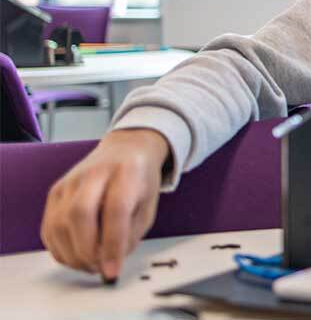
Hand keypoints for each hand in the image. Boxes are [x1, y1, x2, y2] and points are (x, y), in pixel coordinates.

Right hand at [40, 129, 169, 280]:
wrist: (125, 150)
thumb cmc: (139, 180)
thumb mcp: (149, 205)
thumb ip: (131, 234)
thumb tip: (110, 263)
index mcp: (126, 173)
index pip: (116, 210)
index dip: (112, 244)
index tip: (112, 271)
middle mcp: (94, 173)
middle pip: (80, 214)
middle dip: (88, 250)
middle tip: (100, 268)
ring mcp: (70, 182)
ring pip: (59, 223)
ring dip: (73, 254)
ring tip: (91, 264)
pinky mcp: (54, 192)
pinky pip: (49, 228)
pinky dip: (60, 249)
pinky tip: (76, 256)